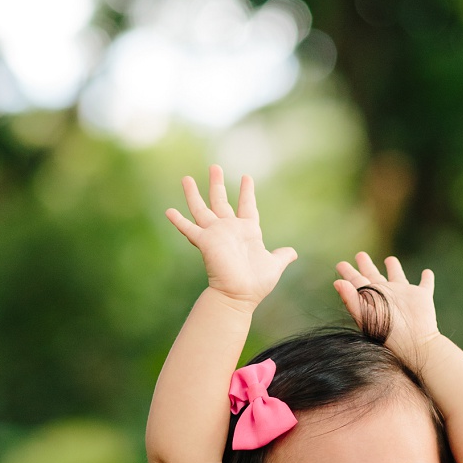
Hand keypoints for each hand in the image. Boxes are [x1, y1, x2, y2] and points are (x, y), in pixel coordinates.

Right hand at [166, 165, 296, 306]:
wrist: (239, 296)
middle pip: (220, 201)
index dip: (247, 192)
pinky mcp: (205, 242)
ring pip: (201, 209)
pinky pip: (189, 229)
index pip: (247, 205)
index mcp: (248, 231)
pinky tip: (169, 211)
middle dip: (217, 184)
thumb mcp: (274, 265)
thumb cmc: (256, 284)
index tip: (246, 176)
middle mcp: (229, 229)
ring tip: (186, 178)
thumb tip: (293, 253)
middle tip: (215, 166)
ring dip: (193, 194)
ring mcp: (216, 234)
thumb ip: (282, 256)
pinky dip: (179, 221)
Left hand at [334, 250, 438, 369]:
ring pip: (398, 277)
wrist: (414, 343)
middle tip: (360, 255)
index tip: (340, 264)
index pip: (357, 282)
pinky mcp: (422, 297)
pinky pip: (425, 284)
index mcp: (372, 297)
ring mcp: (405, 295)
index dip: (348, 273)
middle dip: (367, 266)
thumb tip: (337, 282)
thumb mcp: (366, 314)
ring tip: (390, 259)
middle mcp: (386, 294)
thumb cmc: (388, 331)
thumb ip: (350, 298)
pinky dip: (427, 278)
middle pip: (374, 276)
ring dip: (394, 268)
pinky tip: (427, 273)